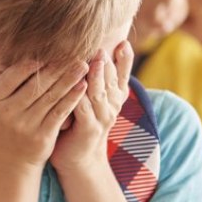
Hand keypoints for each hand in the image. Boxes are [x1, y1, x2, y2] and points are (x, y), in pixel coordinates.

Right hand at [0, 50, 88, 170]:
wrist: (7, 162)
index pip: (11, 77)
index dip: (29, 64)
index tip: (44, 51)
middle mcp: (8, 113)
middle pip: (35, 86)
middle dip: (56, 68)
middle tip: (73, 51)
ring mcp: (27, 126)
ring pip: (51, 97)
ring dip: (69, 79)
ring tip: (82, 64)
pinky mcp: (44, 136)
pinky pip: (60, 113)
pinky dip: (73, 98)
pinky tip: (83, 85)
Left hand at [51, 41, 133, 173]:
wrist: (80, 160)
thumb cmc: (80, 123)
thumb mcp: (91, 98)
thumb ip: (95, 78)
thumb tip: (91, 50)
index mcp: (114, 96)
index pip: (122, 73)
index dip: (125, 59)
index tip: (123, 41)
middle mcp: (112, 105)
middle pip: (111, 79)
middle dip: (107, 62)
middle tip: (103, 46)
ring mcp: (102, 118)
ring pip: (99, 92)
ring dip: (96, 76)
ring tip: (95, 59)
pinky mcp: (88, 129)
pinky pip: (83, 108)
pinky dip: (79, 95)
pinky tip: (76, 84)